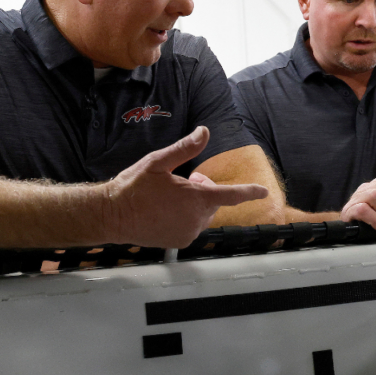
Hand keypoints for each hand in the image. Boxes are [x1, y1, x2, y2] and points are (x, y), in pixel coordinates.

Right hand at [103, 126, 267, 247]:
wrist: (112, 215)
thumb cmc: (133, 188)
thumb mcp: (158, 161)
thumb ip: (185, 148)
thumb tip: (204, 132)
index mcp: (195, 199)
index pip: (230, 194)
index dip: (249, 191)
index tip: (263, 191)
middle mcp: (195, 219)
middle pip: (213, 202)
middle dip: (204, 189)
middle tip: (184, 179)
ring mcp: (187, 233)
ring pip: (202, 214)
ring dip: (194, 204)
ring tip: (170, 196)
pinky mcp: (178, 242)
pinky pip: (191, 226)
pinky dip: (185, 217)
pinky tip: (165, 210)